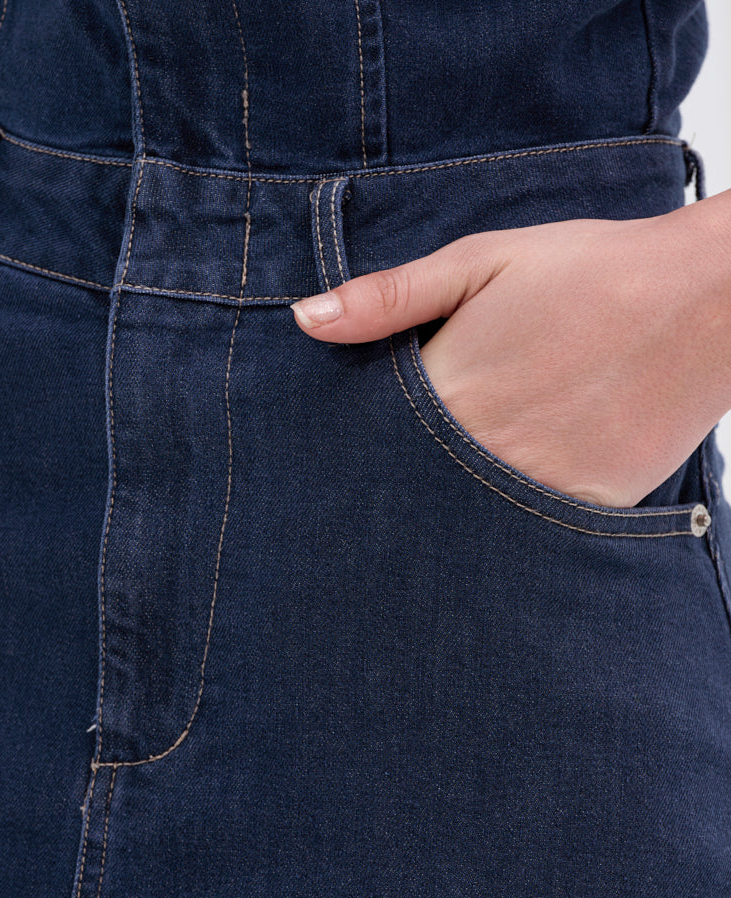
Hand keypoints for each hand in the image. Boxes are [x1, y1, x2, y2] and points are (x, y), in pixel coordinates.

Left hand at [290, 196, 730, 505]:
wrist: (702, 298)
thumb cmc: (588, 270)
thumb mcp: (481, 261)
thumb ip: (389, 298)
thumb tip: (304, 320)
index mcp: (446, 391)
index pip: (366, 446)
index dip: (348, 456)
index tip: (334, 466)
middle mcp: (481, 451)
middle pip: (407, 495)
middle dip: (390, 497)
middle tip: (384, 496)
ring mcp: (533, 488)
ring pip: (462, 526)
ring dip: (446, 517)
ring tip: (453, 500)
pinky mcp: (583, 510)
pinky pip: (526, 538)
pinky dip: (508, 529)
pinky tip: (507, 504)